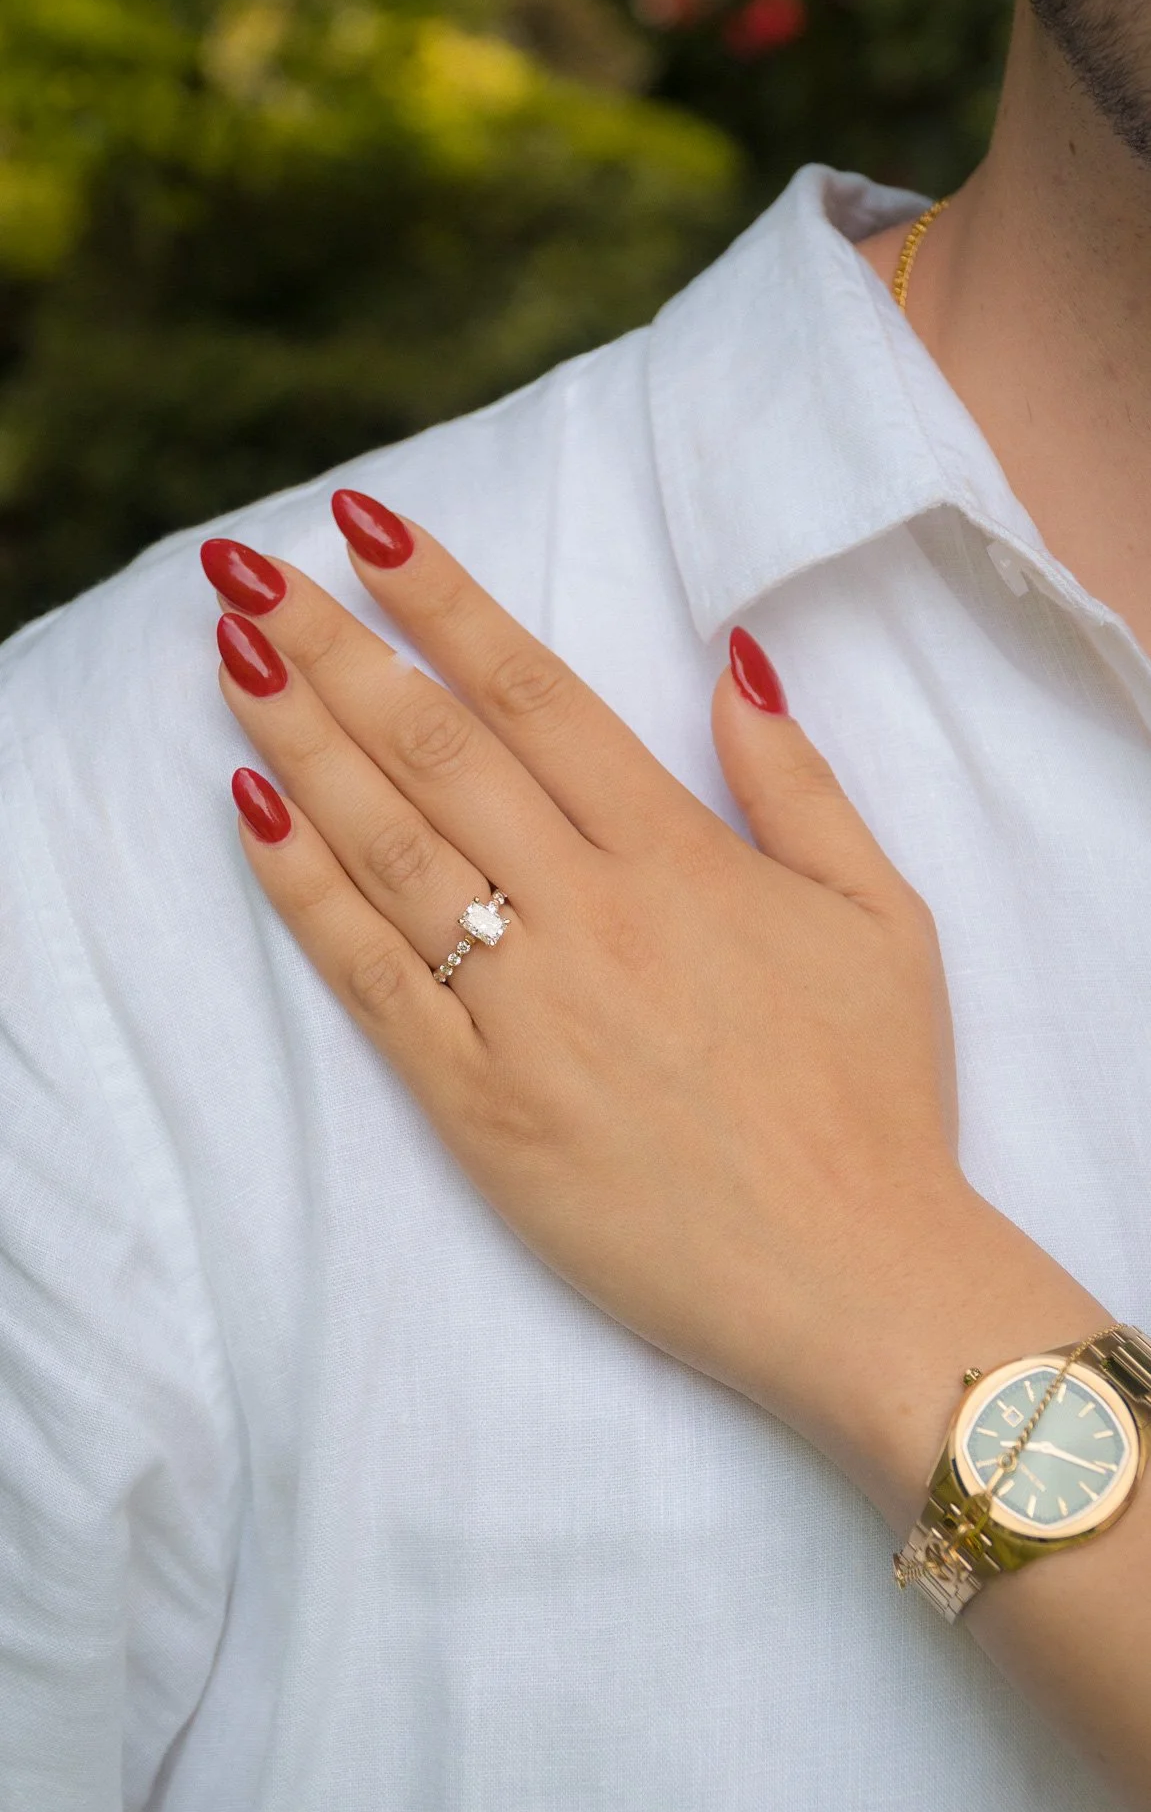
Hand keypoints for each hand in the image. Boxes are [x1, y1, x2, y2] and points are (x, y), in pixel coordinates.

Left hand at [203, 496, 1102, 1523]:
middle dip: (335, 649)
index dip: (444, 605)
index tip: (368, 533)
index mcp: (681, 859)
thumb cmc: (877, 1099)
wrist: (853, 1278)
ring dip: (300, 742)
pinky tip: (254, 815)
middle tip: (249, 575)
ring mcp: (523, 1012)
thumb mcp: (884, 918)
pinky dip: (306, 894)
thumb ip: (798, 784)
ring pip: (389, 848)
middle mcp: (590, 916)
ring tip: (231, 661)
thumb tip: (733, 662)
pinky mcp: (478, 1108)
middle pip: (438, 751)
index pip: (536, 698)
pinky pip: (372, 981)